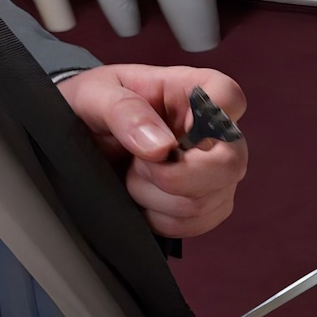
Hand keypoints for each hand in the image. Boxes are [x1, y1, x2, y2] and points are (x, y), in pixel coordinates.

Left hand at [58, 65, 249, 237]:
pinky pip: (194, 224)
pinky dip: (160, 218)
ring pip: (203, 202)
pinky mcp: (210, 205)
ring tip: (133, 175)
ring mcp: (218, 173)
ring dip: (155, 197)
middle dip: (173, 177)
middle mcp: (218, 134)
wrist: (88, 143)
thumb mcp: (93, 95)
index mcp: (194, 91)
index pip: (228, 97)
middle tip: (138, 165)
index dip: (206, 119)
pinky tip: (144, 198)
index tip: (169, 134)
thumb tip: (161, 148)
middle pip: (228, 165)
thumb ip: (123, 111)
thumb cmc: (95, 108)